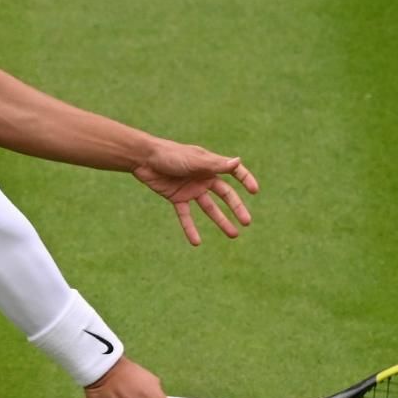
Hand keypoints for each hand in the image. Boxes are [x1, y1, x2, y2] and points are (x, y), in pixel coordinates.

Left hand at [132, 138, 258, 246]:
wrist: (143, 158)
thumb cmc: (170, 154)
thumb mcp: (194, 160)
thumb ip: (215, 165)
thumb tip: (238, 162)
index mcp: (210, 165)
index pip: (233, 172)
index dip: (245, 180)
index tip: (255, 191)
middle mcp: (203, 177)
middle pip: (225, 194)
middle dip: (236, 208)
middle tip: (247, 222)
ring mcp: (191, 189)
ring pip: (209, 208)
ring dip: (221, 221)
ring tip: (233, 235)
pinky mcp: (177, 198)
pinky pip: (186, 216)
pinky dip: (190, 229)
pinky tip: (196, 242)